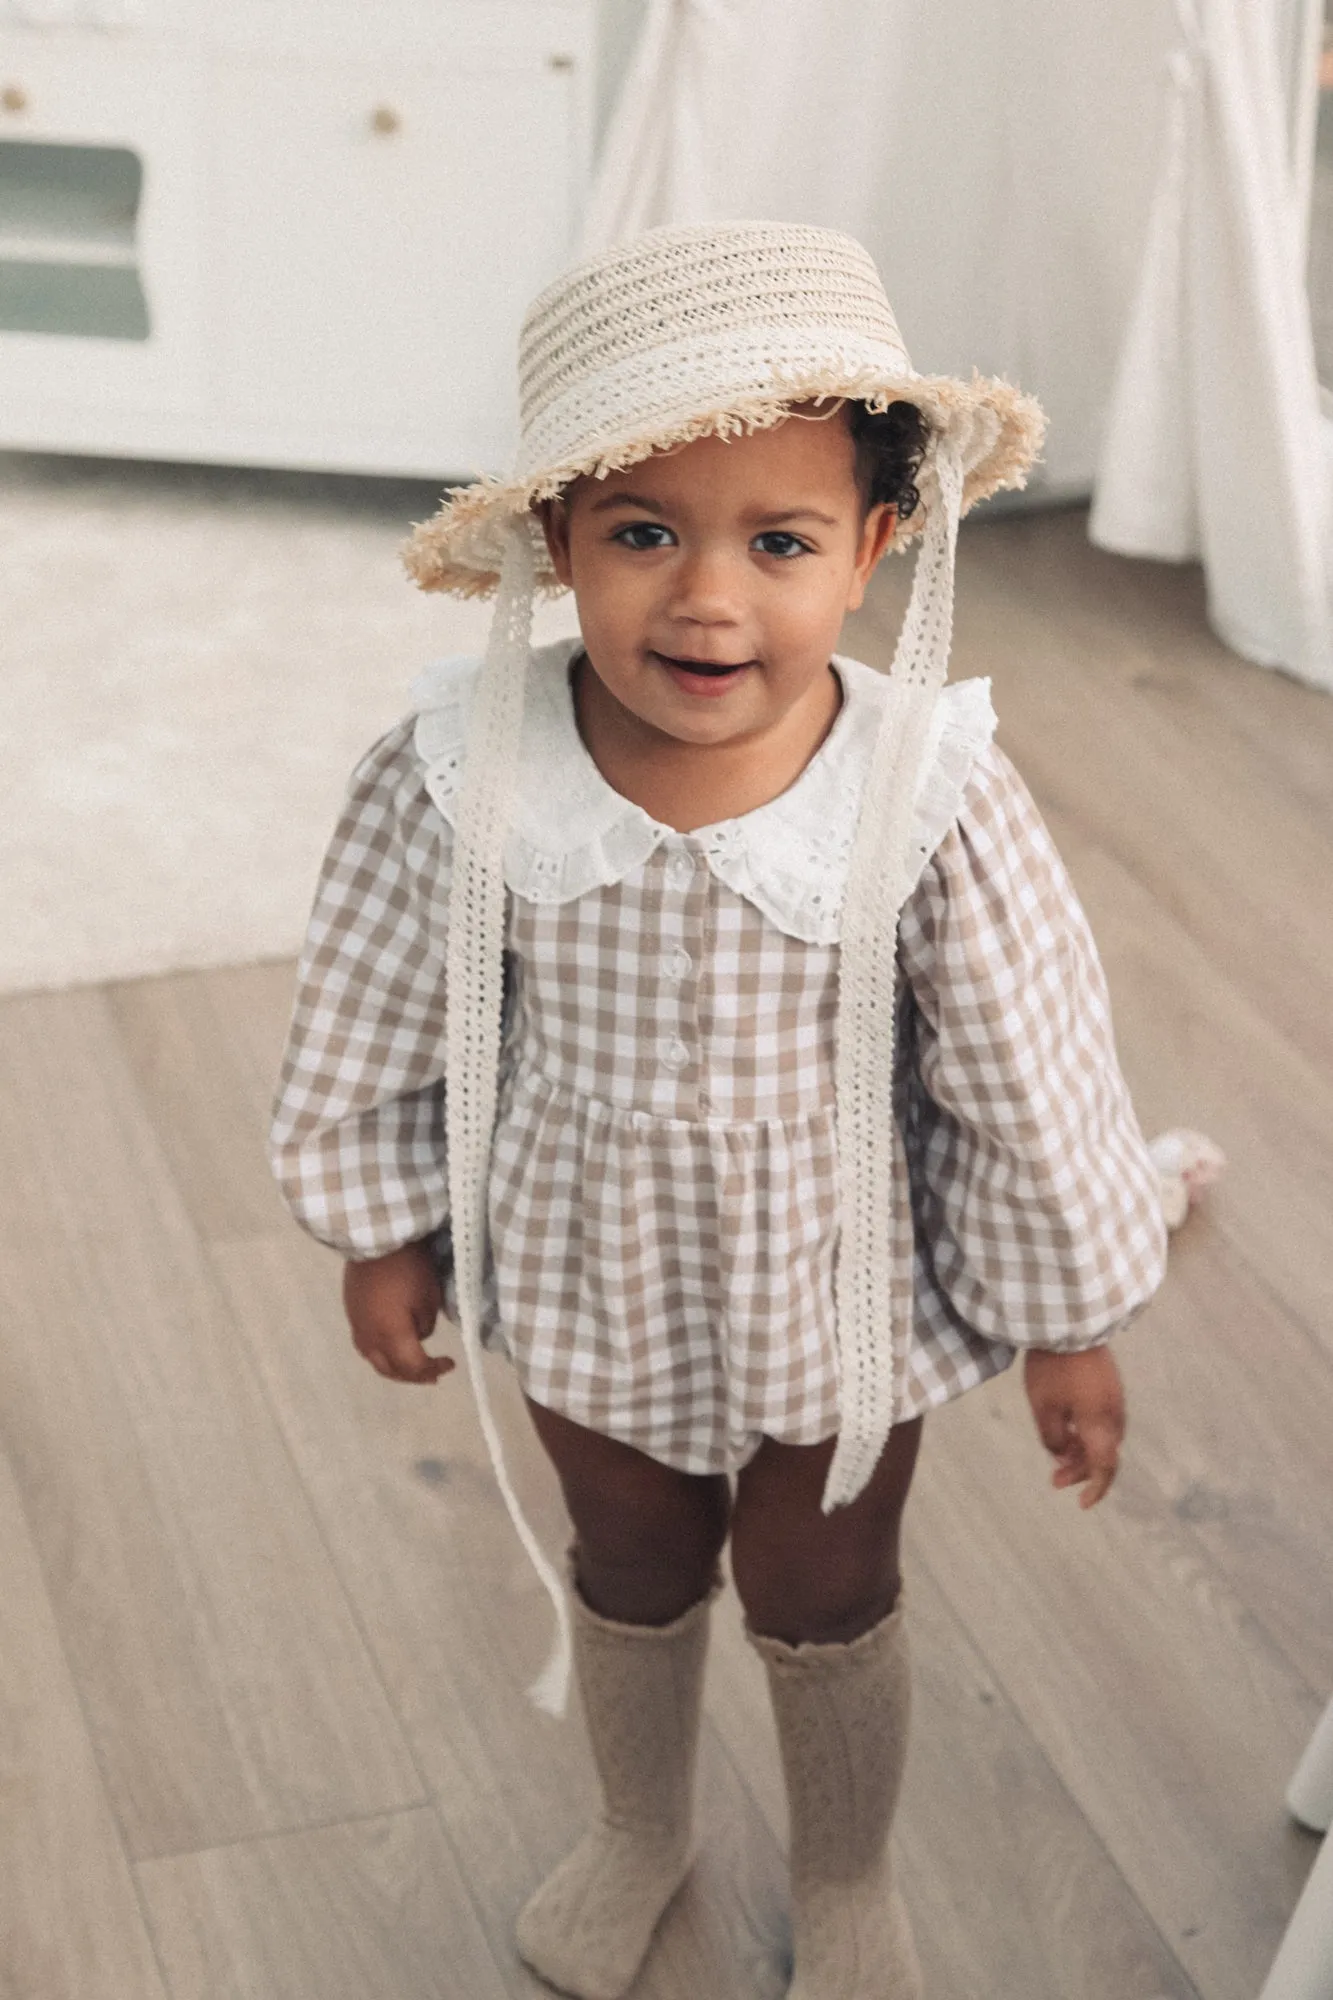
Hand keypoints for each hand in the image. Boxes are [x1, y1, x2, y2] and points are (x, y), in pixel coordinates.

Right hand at [343, 1241, 454, 1384]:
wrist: (375, 1239)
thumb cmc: (408, 1267)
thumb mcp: (429, 1297)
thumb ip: (425, 1325)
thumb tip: (417, 1334)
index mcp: (391, 1335)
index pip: (414, 1366)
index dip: (433, 1369)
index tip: (450, 1363)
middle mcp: (370, 1337)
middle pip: (391, 1370)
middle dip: (413, 1376)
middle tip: (432, 1375)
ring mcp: (357, 1326)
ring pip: (374, 1360)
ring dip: (395, 1367)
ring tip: (411, 1366)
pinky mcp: (351, 1314)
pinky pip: (365, 1345)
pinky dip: (381, 1353)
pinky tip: (391, 1346)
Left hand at [1023, 1345, 1124, 1507]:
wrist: (1068, 1322)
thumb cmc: (1052, 1367)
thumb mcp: (1043, 1407)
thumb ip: (1053, 1438)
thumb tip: (1061, 1455)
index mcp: (1100, 1423)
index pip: (1105, 1466)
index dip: (1096, 1488)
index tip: (1081, 1503)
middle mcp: (1113, 1413)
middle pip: (1104, 1454)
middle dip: (1081, 1470)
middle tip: (1055, 1480)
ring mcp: (1114, 1396)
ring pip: (1104, 1437)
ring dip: (1083, 1451)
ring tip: (1058, 1454)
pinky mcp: (1109, 1383)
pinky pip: (1102, 1419)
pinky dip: (1087, 1432)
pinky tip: (1066, 1429)